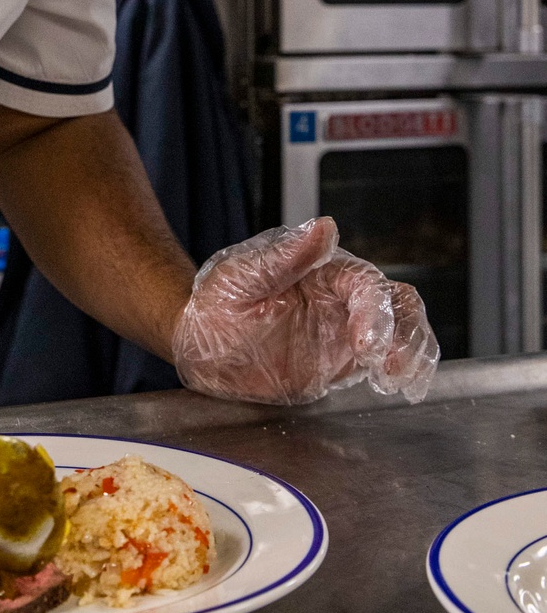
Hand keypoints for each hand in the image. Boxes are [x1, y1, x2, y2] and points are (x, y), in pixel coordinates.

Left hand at [172, 217, 438, 405]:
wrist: (200, 343)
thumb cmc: (217, 301)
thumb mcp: (242, 276)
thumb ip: (284, 257)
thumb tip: (323, 226)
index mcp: (321, 272)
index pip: (365, 284)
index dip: (374, 312)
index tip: (365, 345)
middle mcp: (340, 299)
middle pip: (397, 304)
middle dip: (407, 332)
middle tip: (393, 366)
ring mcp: (344, 331)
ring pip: (400, 331)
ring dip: (413, 352)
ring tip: (401, 380)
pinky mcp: (341, 362)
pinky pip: (383, 362)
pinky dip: (401, 371)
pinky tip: (400, 386)